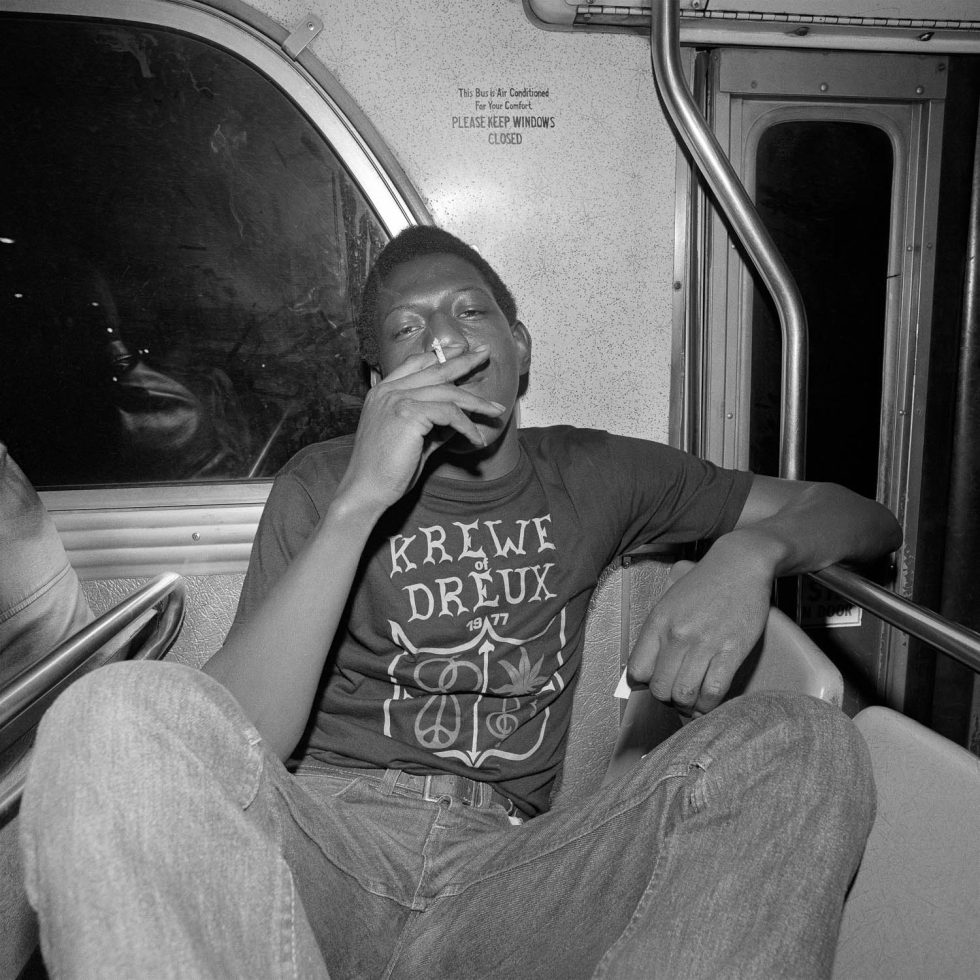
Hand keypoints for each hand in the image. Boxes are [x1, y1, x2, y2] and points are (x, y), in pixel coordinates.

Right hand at [338, 344, 505, 511]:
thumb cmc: (386, 471)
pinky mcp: (408, 414)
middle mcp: (388, 391)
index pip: (415, 364)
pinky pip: (449, 413)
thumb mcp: (413, 442)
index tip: (462, 351)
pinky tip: (476, 438)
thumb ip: (433, 427)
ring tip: (496, 411)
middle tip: (485, 353)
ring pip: (447, 392)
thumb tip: (459, 421)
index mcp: (383, 392)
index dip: (440, 356)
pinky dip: (467, 426)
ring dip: (476, 403)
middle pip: (434, 369)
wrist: (366, 490)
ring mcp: (396, 400)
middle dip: (464, 360)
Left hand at [627, 536, 774, 715]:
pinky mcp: (731, 651)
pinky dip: (708, 705)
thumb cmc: (703, 583)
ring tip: (691, 703)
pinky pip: (713, 691)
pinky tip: (708, 703)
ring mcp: (704, 644)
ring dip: (686, 706)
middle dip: (666, 700)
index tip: (652, 685)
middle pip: (660, 688)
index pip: (637, 671)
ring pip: (684, 694)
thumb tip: (643, 668)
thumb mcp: (668, 600)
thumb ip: (655, 631)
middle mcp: (678, 635)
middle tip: (675, 697)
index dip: (643, 685)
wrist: (740, 565)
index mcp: (658, 622)